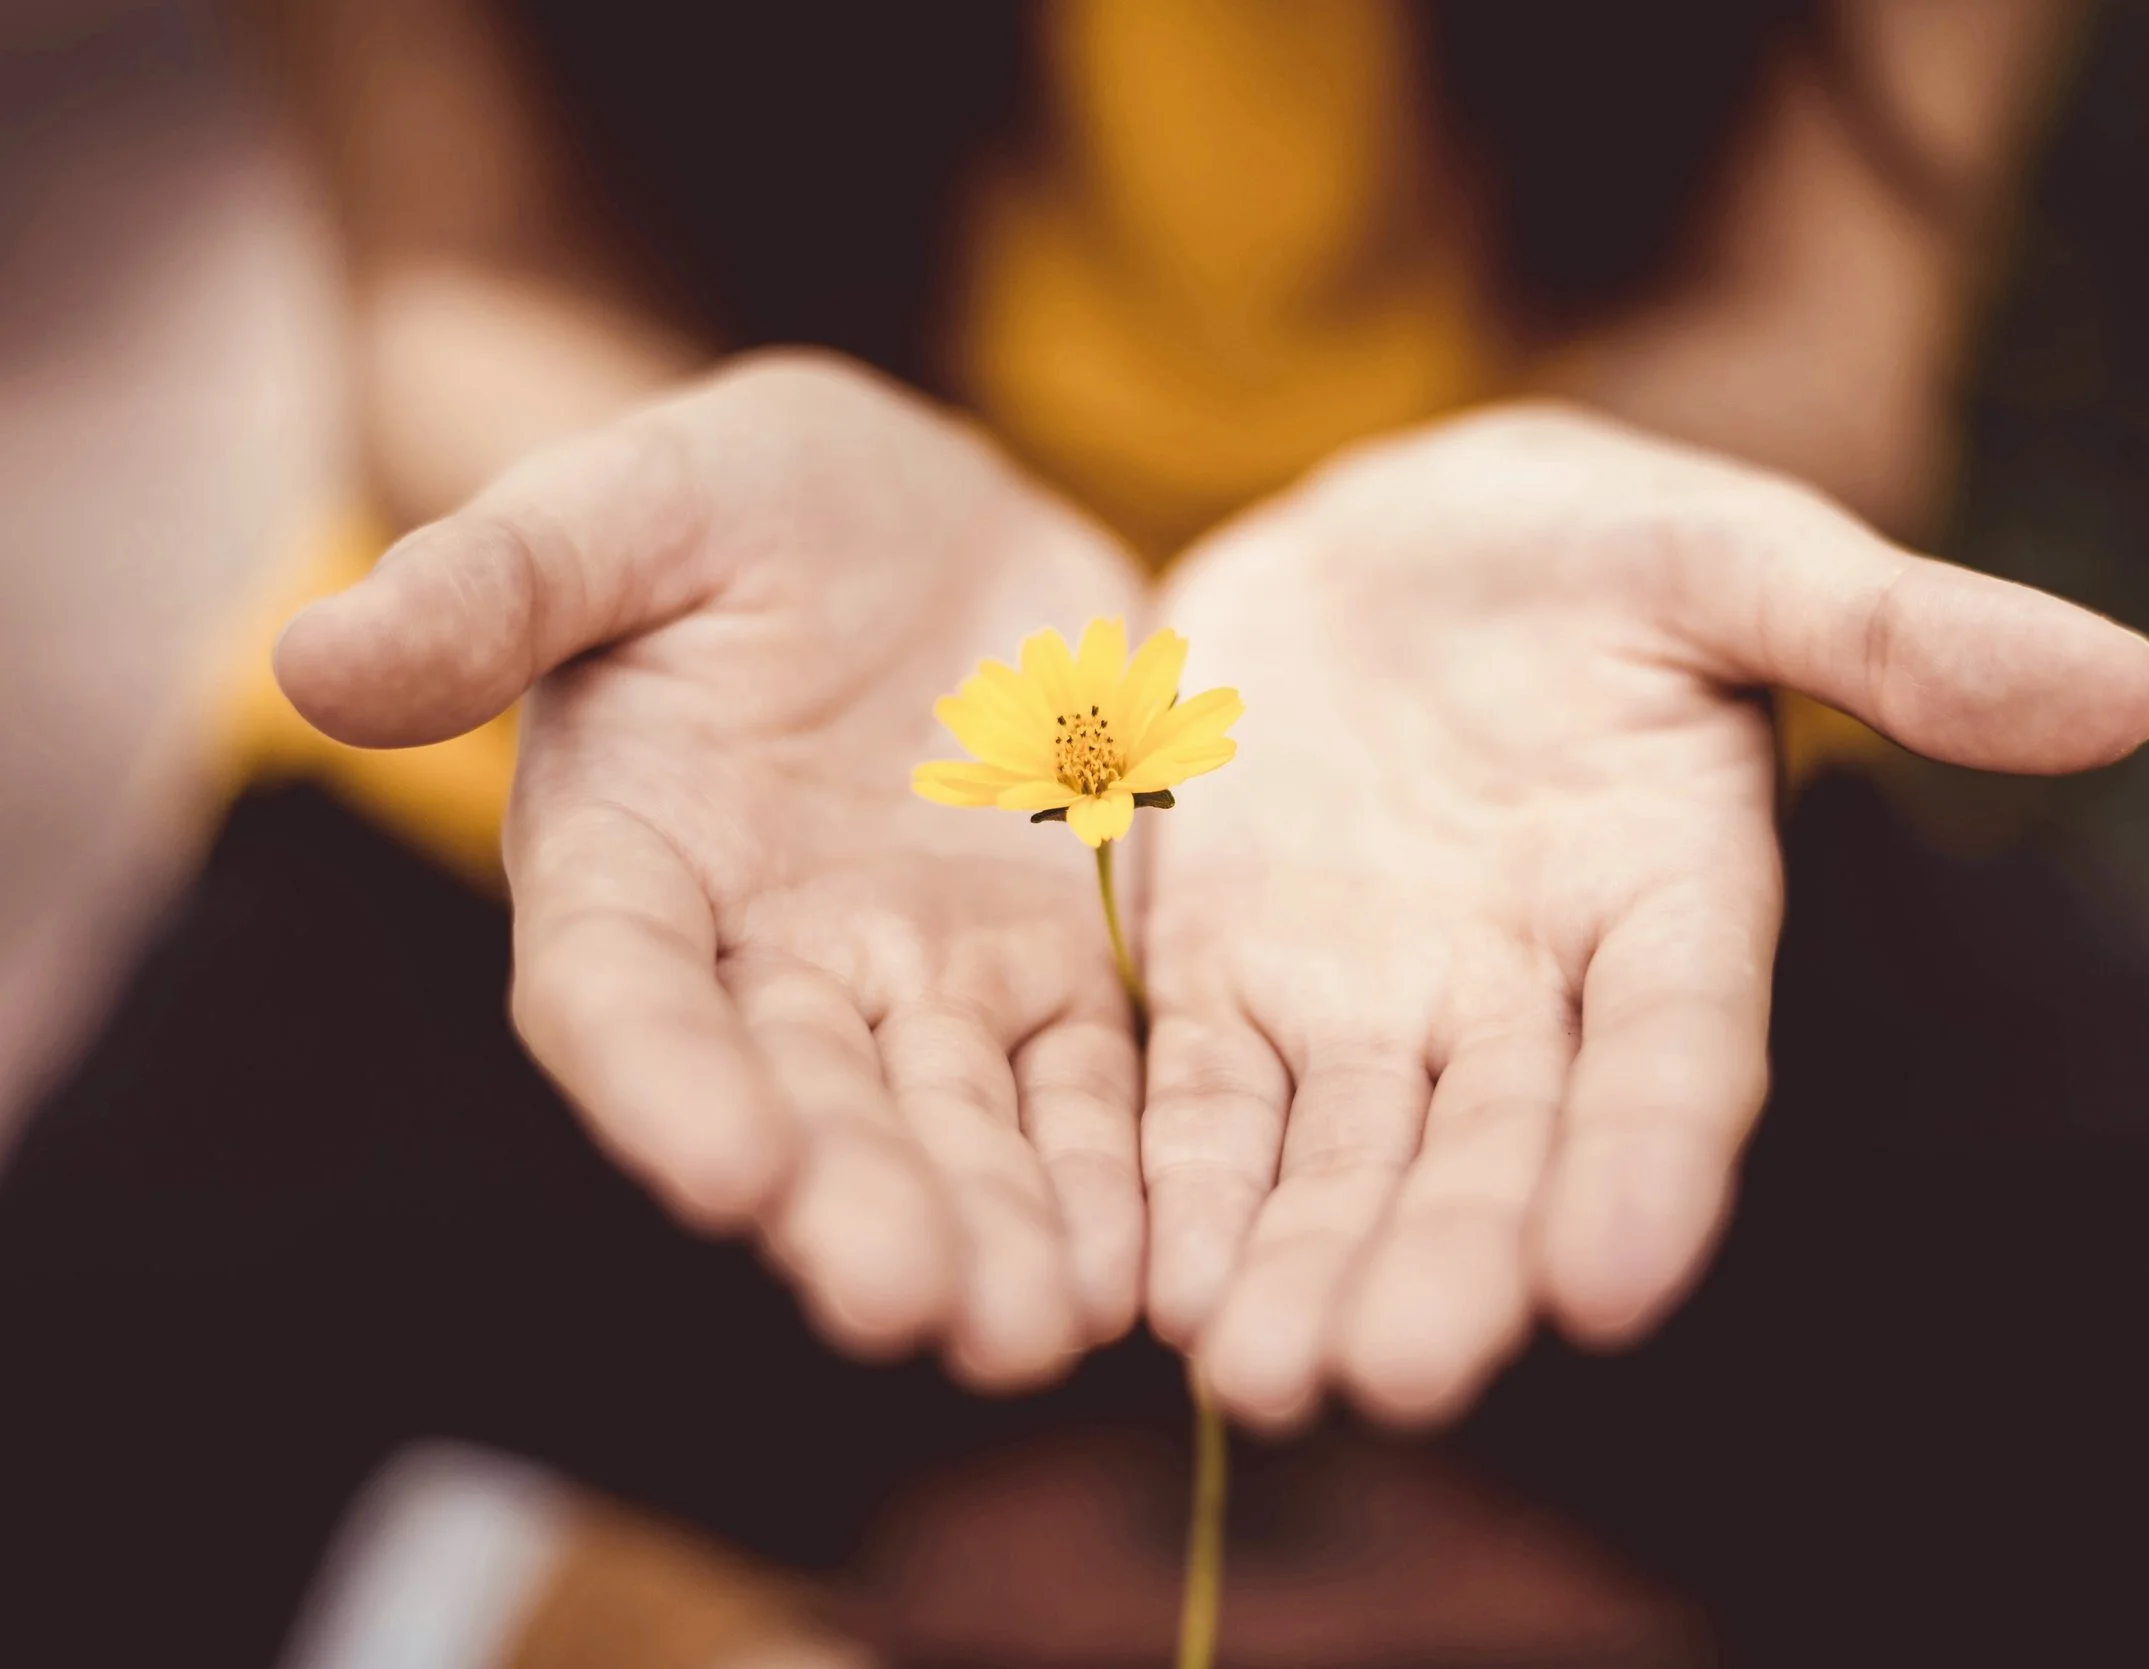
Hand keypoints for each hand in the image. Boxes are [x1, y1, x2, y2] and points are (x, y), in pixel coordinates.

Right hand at [276, 354, 1146, 1388]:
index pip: (621, 994)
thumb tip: (311, 654)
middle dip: (856, 1205)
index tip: (726, 1170)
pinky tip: (1151, 1259)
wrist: (918, 517)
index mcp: (629, 861)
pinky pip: (1087, 1085)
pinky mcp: (1054, 970)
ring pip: (955, 1125)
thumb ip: (495, 582)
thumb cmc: (738, 500)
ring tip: (1042, 1328)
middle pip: (804, 1104)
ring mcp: (920, 979)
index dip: (665, 1083)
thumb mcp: (626, 504)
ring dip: (996, 1229)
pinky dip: (1115, 1170)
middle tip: (914, 1305)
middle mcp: (766, 961)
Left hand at [1139, 404, 2148, 1429]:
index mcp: (1668, 900)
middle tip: (1396, 1375)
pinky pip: (1200, 1100)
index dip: (1650, 1162)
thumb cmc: (1583, 546)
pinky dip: (1178, 1186)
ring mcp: (1369, 1002)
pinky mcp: (1227, 983)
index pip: (1676, 1054)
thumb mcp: (1723, 552)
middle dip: (1450, 1261)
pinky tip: (1148, 1282)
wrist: (1382, 545)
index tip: (1612, 1281)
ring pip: (1341, 1159)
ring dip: (1302, 1266)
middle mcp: (1523, 992)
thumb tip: (2129, 685)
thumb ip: (1891, 627)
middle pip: (1494, 1148)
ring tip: (1256, 1376)